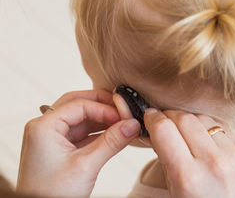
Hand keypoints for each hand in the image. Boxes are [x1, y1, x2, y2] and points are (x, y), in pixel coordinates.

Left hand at [17, 90, 140, 197]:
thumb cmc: (52, 195)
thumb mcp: (86, 166)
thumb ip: (112, 142)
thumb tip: (133, 124)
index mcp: (44, 127)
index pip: (79, 105)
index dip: (105, 108)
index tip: (125, 117)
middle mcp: (45, 128)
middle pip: (78, 104)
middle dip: (103, 106)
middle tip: (124, 109)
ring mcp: (52, 139)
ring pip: (81, 119)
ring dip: (103, 120)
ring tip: (124, 124)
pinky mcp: (60, 150)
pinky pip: (82, 133)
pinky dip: (99, 133)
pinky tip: (116, 135)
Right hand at [143, 109, 234, 197]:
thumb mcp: (176, 194)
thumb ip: (166, 162)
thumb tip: (156, 132)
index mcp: (189, 178)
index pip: (164, 130)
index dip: (153, 119)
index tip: (149, 117)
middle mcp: (213, 162)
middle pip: (184, 119)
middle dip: (170, 117)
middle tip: (164, 122)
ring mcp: (233, 155)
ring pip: (204, 119)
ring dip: (190, 122)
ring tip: (185, 133)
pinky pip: (221, 128)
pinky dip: (209, 130)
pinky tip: (205, 141)